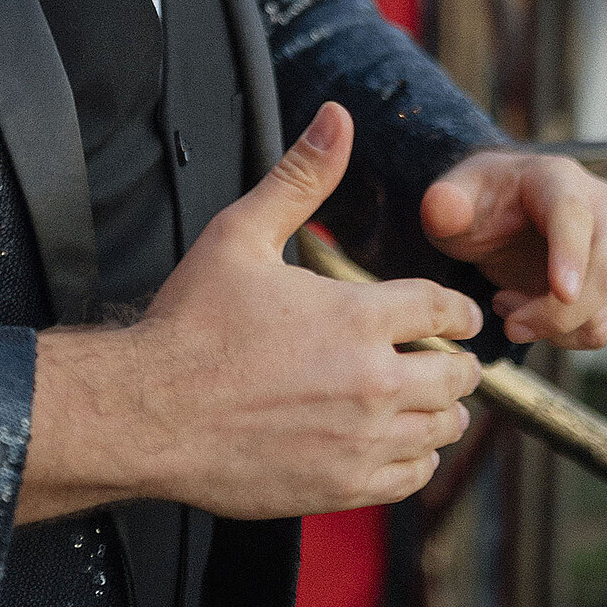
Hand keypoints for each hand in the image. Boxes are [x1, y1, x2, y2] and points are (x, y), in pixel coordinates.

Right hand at [18, 103, 482, 524]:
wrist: (148, 411)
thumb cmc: (190, 324)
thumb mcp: (241, 233)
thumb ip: (300, 176)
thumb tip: (335, 120)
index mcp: (359, 316)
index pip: (443, 309)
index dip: (455, 310)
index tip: (456, 316)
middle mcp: (372, 381)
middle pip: (457, 373)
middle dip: (456, 361)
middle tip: (447, 358)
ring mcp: (362, 440)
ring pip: (443, 428)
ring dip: (441, 410)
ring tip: (427, 400)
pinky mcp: (344, 486)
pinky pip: (413, 477)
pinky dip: (416, 458)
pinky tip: (399, 443)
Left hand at [420, 149, 606, 349]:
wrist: (498, 213)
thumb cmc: (479, 202)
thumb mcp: (452, 198)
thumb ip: (444, 203)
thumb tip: (441, 209)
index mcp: (558, 178)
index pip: (574, 216)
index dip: (571, 254)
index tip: (563, 292)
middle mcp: (599, 209)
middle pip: (606, 270)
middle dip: (558, 313)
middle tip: (509, 324)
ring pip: (605, 307)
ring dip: (555, 327)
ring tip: (506, 304)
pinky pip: (600, 326)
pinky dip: (563, 336)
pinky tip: (527, 313)